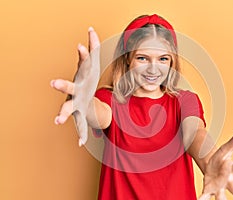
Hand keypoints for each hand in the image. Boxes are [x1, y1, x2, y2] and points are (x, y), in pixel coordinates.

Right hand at [51, 27, 99, 145]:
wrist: (82, 96)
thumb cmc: (85, 80)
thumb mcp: (90, 66)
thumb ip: (92, 49)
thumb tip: (91, 31)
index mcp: (80, 78)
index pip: (83, 64)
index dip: (82, 56)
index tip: (80, 45)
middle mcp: (75, 91)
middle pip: (69, 88)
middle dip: (63, 85)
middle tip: (53, 82)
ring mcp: (76, 103)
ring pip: (70, 109)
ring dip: (64, 113)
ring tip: (57, 121)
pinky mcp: (80, 114)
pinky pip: (80, 125)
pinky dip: (81, 133)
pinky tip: (80, 143)